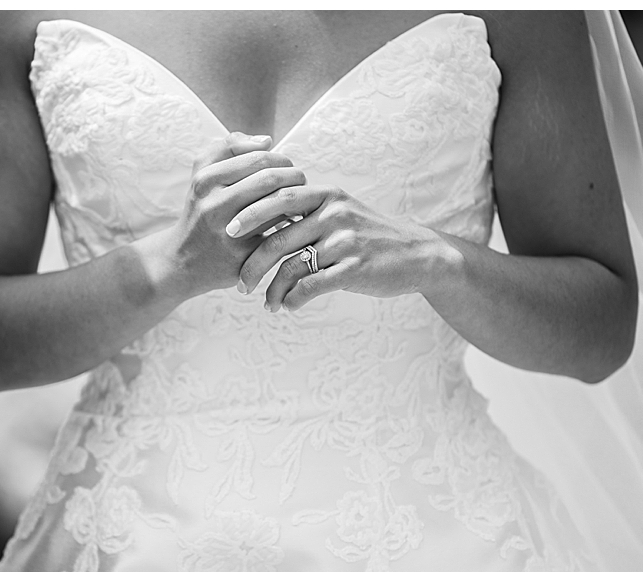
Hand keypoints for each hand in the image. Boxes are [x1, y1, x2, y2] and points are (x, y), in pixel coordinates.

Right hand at [144, 132, 306, 302]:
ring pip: (275, 205)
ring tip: (299, 197)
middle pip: (269, 179)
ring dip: (295, 199)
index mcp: (205, 181)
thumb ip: (228, 148)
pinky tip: (292, 220)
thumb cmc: (201, 212)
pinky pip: (276, 233)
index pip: (257, 158)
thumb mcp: (202, 175)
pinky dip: (290, 224)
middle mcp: (213, 205)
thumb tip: (266, 141)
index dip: (280, 159)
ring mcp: (227, 232)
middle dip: (293, 176)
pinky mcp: (242, 256)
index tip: (287, 165)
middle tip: (300, 180)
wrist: (182, 261)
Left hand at [232, 186, 446, 310]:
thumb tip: (260, 217)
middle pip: (277, 238)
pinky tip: (289, 306)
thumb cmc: (368, 235)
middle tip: (239, 283)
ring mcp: (345, 240)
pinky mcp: (355, 267)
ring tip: (266, 304)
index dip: (249, 214)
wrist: (417, 254)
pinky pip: (312, 285)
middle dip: (251, 263)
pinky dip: (295, 298)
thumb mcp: (339, 212)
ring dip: (273, 290)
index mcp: (325, 195)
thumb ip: (305, 211)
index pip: (277, 198)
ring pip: (292, 266)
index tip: (226, 232)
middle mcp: (333, 213)